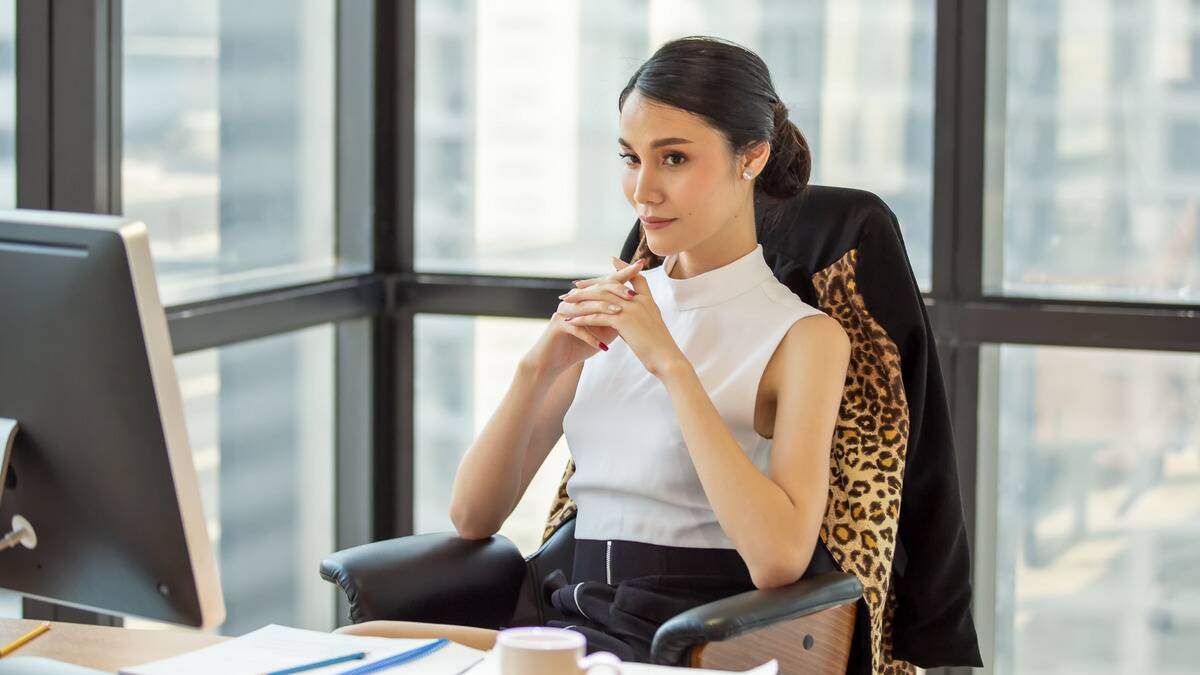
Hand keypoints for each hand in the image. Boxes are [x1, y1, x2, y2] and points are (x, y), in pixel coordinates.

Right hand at [521, 257, 645, 374]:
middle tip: (632, 295)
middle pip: (597, 290)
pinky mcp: (558, 325)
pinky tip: (602, 346)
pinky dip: (590, 337)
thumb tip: (639, 307)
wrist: (557, 360)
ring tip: (618, 315)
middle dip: (615, 290)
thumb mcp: (605, 330)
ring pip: (586, 306)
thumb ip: (618, 317)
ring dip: (603, 310)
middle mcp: (575, 299)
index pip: (607, 282)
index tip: (640, 265)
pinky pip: (576, 328)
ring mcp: (565, 311)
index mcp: (587, 297)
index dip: (623, 274)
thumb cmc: (582, 344)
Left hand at [557, 255, 684, 376]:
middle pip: (610, 285)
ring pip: (600, 299)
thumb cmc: (659, 348)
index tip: (612, 261)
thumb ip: (638, 318)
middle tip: (575, 286)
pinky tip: (570, 322)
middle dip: (591, 285)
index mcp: (648, 301)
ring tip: (566, 303)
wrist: (667, 359)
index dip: (625, 268)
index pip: (636, 277)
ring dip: (581, 301)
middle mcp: (640, 301)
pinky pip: (597, 317)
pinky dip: (582, 319)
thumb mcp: (651, 327)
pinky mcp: (623, 321)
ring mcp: (632, 309)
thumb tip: (623, 319)